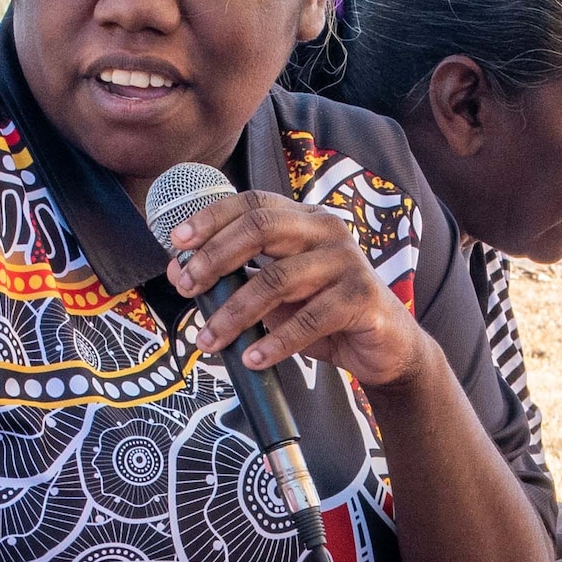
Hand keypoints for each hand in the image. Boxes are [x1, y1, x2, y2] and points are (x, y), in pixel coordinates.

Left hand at [166, 187, 428, 391]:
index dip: (212, 218)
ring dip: (236, 312)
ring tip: (210, 340)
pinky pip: (310, 319)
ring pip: (278, 278)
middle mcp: (327, 230)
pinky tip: (253, 358)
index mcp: (304, 219)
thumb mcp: (276, 294)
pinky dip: (276, 342)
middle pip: (261, 228)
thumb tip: (180, 272)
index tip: (177, 242)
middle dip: (216, 257)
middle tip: (187, 288)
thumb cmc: (323, 315)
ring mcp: (348, 261)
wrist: (384, 347)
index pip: (253, 203)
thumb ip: (237, 279)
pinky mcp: (363, 297)